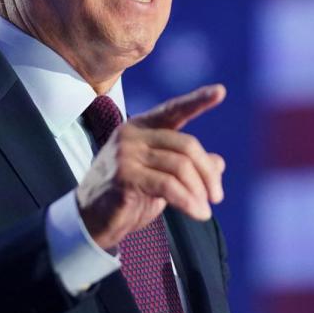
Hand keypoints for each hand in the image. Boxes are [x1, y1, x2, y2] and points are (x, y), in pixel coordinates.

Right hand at [76, 84, 226, 250]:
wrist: (93, 221)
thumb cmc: (128, 196)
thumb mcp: (161, 178)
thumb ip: (186, 166)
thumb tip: (218, 162)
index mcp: (141, 127)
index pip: (173, 110)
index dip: (197, 101)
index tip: (220, 91)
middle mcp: (132, 134)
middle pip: (186, 145)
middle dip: (207, 173)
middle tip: (217, 196)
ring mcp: (126, 153)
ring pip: (180, 166)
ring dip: (198, 192)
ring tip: (205, 211)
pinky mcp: (125, 175)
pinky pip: (168, 185)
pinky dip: (188, 201)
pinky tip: (197, 213)